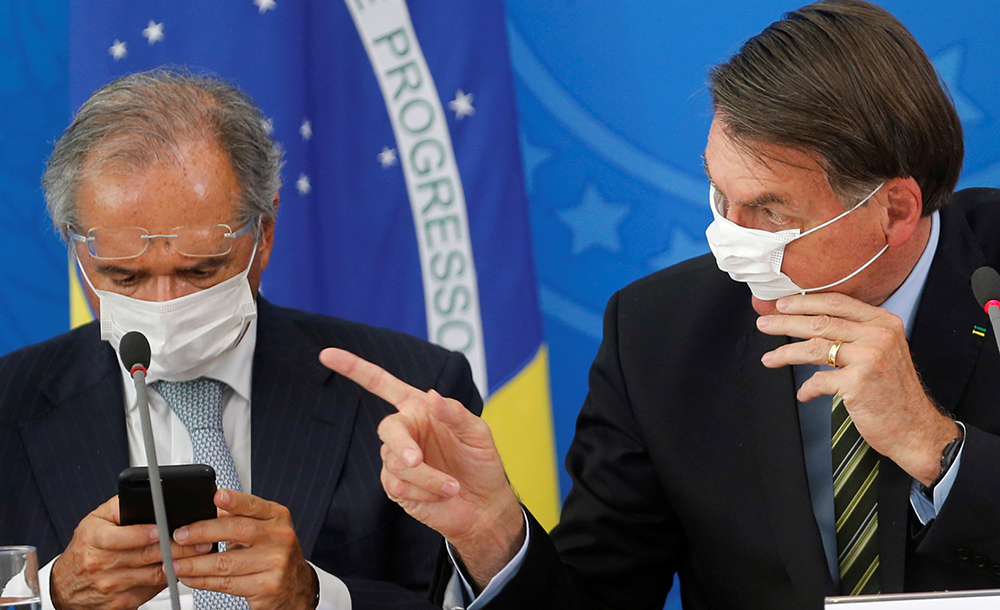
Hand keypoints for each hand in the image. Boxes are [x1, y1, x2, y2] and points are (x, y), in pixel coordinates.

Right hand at [51, 496, 208, 609]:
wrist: (66, 585)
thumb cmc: (85, 548)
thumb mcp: (95, 520)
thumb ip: (120, 506)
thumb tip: (148, 494)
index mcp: (94, 539)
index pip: (118, 537)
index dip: (142, 533)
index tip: (161, 529)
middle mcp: (101, 564)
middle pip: (144, 556)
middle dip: (176, 547)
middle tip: (199, 540)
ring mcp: (111, 586)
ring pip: (153, 574)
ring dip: (179, 563)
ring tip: (199, 553)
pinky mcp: (121, 602)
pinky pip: (152, 589)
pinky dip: (169, 578)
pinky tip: (182, 568)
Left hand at [171, 490, 316, 609]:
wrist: (295, 585)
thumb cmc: (273, 552)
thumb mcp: (264, 529)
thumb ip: (237, 518)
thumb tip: (201, 513)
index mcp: (277, 517)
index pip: (253, 505)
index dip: (234, 500)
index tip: (216, 496)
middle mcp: (280, 538)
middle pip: (236, 531)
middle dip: (202, 532)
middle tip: (179, 536)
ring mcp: (275, 563)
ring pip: (225, 562)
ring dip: (194, 563)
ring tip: (175, 563)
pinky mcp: (266, 587)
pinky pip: (227, 583)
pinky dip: (203, 581)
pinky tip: (191, 578)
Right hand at [318, 347, 524, 591]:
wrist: (483, 506)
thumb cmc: (481, 463)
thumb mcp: (477, 433)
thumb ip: (455, 414)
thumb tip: (432, 395)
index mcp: (419, 409)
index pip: (382, 384)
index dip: (355, 368)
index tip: (327, 355)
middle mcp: (405, 431)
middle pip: (387, 429)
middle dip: (402, 445)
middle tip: (418, 461)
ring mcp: (397, 459)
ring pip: (397, 463)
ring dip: (427, 477)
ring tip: (453, 487)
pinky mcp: (396, 486)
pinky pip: (398, 485)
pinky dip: (423, 491)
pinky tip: (440, 496)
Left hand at [756, 292, 960, 484]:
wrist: (915, 429)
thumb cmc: (893, 392)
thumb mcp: (883, 351)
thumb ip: (856, 333)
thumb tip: (812, 322)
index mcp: (884, 323)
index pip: (837, 302)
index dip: (804, 301)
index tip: (781, 304)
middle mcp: (879, 336)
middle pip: (820, 322)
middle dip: (785, 323)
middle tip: (764, 324)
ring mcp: (869, 358)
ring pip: (814, 347)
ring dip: (785, 353)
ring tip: (768, 358)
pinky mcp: (858, 383)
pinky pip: (818, 380)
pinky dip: (806, 388)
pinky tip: (804, 393)